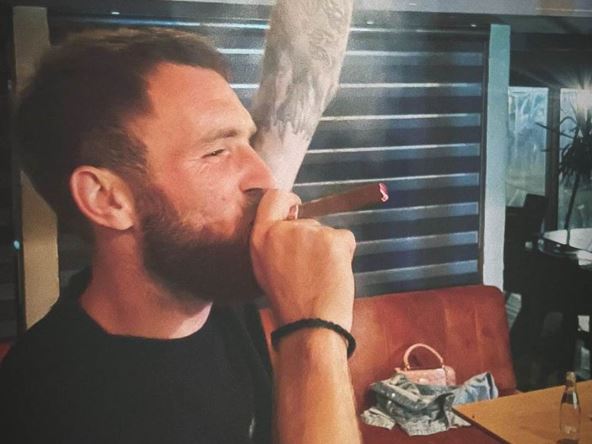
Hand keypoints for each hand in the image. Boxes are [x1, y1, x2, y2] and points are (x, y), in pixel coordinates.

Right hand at [250, 189, 355, 329]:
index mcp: (261, 236)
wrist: (309, 324)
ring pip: (327, 231)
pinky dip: (344, 254)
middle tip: (310, 268)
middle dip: (312, 239)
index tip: (295, 204)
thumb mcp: (265, 268)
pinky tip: (334, 274)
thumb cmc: (289, 303)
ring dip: (329, 249)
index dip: (288, 199)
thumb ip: (273, 242)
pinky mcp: (334, 238)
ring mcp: (310, 232)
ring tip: (320, 276)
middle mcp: (283, 229)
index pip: (273, 197)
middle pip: (306, 221)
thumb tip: (292, 225)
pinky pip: (345, 239)